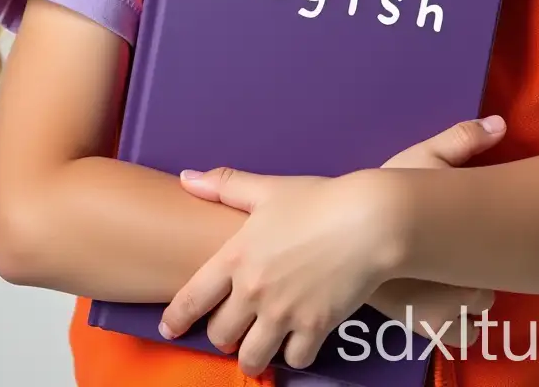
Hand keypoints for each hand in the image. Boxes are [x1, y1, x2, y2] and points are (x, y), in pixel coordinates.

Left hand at [162, 167, 397, 377]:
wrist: (368, 220)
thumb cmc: (317, 199)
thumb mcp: (268, 188)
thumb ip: (225, 185)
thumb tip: (188, 179)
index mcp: (236, 256)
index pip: (192, 298)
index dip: (176, 319)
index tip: (170, 328)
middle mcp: (254, 291)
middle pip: (220, 335)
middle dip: (222, 335)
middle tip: (232, 328)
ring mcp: (284, 313)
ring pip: (252, 358)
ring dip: (252, 355)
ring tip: (257, 347)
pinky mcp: (315, 328)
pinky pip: (295, 359)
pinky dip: (294, 354)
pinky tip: (297, 341)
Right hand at [368, 114, 505, 340]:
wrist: (338, 236)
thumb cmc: (383, 196)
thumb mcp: (422, 161)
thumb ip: (462, 141)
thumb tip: (499, 123)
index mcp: (463, 246)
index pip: (499, 256)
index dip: (489, 249)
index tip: (472, 239)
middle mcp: (457, 287)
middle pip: (488, 289)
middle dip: (474, 275)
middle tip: (450, 256)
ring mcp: (439, 314)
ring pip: (476, 316)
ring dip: (465, 303)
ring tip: (440, 280)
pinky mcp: (418, 328)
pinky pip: (457, 335)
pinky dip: (449, 324)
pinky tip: (432, 301)